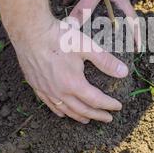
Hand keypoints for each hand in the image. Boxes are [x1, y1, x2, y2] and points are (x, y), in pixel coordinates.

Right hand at [0, 0, 127, 123]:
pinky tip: (62, 112)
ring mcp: (46, 90)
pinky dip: (59, 111)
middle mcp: (60, 92)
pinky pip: (49, 104)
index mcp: (74, 84)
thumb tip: (123, 72)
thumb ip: (105, 61)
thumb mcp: (87, 46)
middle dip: (97, 115)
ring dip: (78, 116)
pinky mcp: (36, 85)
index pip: (96, 100)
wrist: (30, 32)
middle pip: (82, 110)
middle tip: (107, 118)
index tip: (118, 106)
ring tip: (87, 120)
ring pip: (65, 110)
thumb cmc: (59, 37)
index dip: (108, 105)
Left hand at [64, 0, 141, 47]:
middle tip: (100, 40)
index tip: (138, 49)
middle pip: (110, 16)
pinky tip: (64, 1)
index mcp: (119, 0)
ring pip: (93, 4)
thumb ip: (84, 8)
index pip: (131, 22)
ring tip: (76, 23)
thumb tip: (73, 26)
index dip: (136, 36)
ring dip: (85, 12)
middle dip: (106, 28)